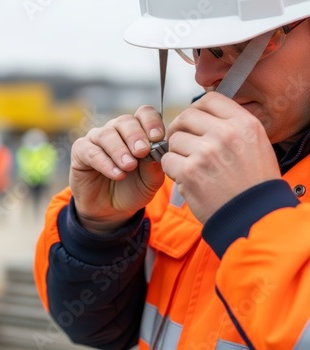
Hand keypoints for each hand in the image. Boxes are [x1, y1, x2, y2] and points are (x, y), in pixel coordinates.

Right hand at [70, 105, 165, 233]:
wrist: (111, 210)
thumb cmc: (132, 189)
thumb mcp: (151, 181)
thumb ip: (155, 165)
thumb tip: (157, 150)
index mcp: (137, 131)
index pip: (144, 114)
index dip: (151, 122)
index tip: (157, 136)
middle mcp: (116, 130)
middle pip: (125, 121)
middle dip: (135, 136)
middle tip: (142, 151)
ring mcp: (97, 139)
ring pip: (107, 135)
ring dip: (119, 150)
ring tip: (129, 166)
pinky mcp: (80, 151)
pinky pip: (91, 152)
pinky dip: (105, 163)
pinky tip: (117, 174)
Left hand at [161, 92, 280, 223]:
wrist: (254, 217)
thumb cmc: (253, 184)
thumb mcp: (255, 145)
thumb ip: (231, 126)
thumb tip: (202, 115)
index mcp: (244, 124)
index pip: (209, 99)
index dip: (196, 110)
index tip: (193, 124)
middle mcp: (225, 134)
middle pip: (186, 116)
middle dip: (180, 130)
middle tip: (184, 146)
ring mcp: (206, 152)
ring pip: (174, 140)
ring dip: (177, 154)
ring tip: (193, 169)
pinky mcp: (189, 171)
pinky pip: (166, 161)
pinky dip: (172, 171)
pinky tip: (188, 180)